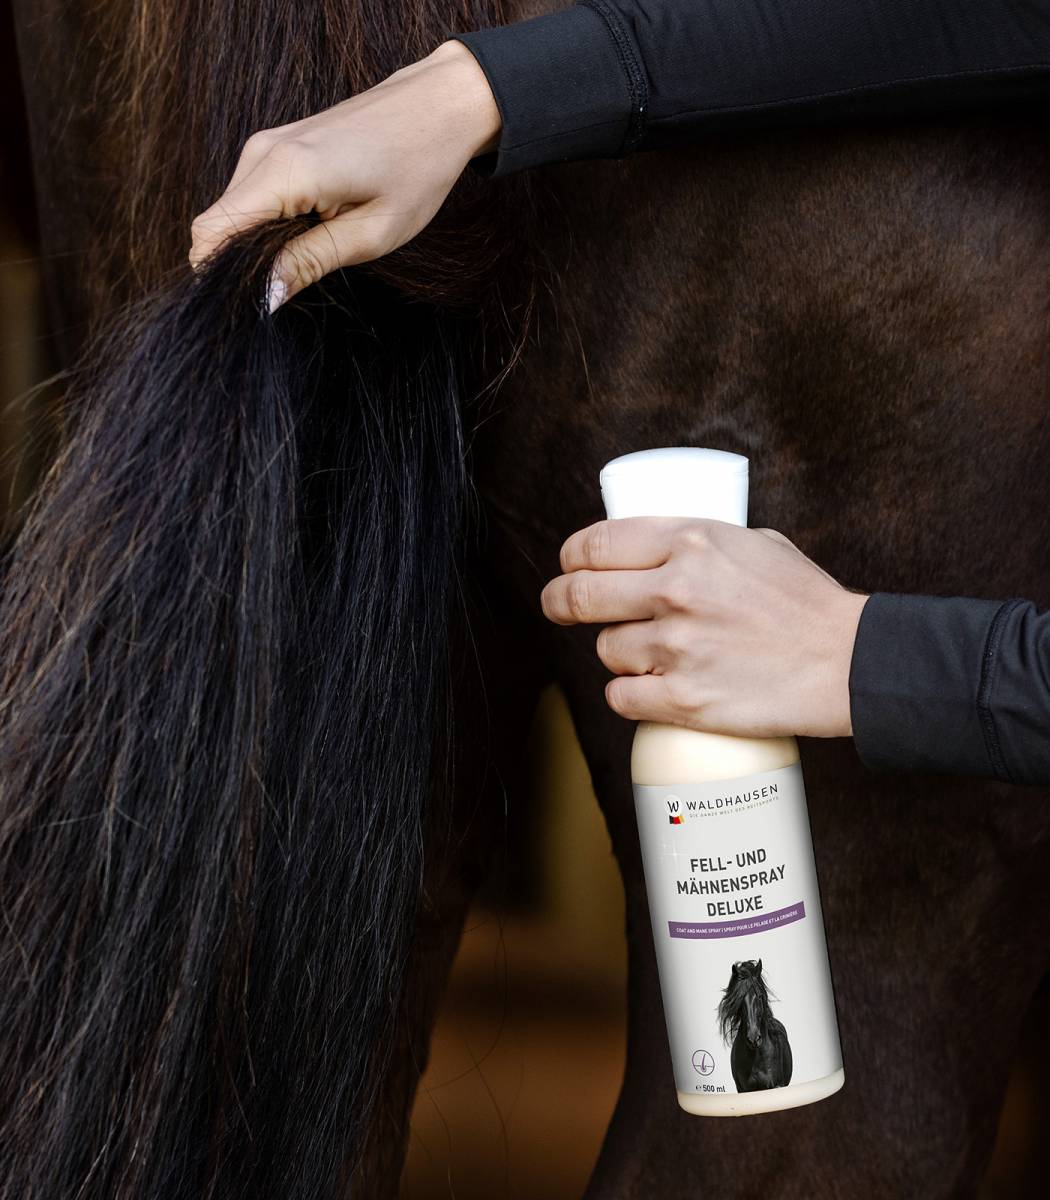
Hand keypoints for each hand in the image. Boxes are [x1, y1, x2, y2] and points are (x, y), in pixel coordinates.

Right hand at [188, 40, 500, 309]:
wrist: (438, 106)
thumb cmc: (417, 169)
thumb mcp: (370, 234)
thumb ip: (309, 263)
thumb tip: (263, 298)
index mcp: (284, 171)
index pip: (211, 233)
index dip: (221, 276)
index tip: (252, 306)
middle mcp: (262, 152)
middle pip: (215, 226)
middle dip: (238, 265)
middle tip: (288, 290)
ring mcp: (266, 144)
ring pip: (231, 213)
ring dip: (255, 246)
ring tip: (307, 259)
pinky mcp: (276, 146)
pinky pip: (250, 197)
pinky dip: (266, 226)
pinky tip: (308, 235)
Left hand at [539, 517, 868, 738]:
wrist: (848, 663)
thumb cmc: (806, 603)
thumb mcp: (755, 543)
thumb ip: (699, 544)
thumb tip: (654, 551)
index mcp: (691, 542)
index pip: (596, 544)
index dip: (571, 558)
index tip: (568, 566)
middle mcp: (675, 590)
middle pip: (579, 596)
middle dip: (559, 602)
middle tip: (559, 607)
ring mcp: (677, 648)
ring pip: (606, 649)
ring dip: (619, 652)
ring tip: (653, 653)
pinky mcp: (683, 700)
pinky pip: (620, 696)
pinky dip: (629, 694)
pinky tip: (651, 689)